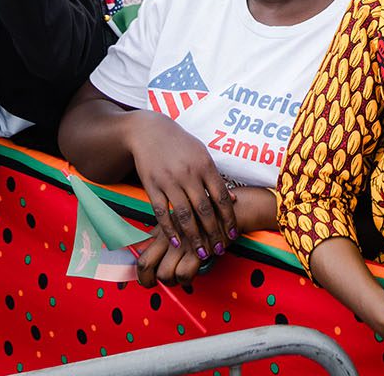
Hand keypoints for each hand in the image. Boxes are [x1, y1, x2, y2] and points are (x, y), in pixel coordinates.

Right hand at [129, 116, 236, 283]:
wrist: (150, 132)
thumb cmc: (181, 145)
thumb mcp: (202, 155)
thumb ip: (216, 177)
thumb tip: (234, 198)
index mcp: (205, 165)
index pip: (221, 196)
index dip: (229, 217)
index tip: (233, 234)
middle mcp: (188, 174)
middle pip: (204, 209)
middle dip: (213, 232)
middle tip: (219, 250)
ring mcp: (169, 180)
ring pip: (184, 214)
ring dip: (193, 237)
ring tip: (200, 252)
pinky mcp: (151, 186)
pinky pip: (162, 212)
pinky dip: (169, 229)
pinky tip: (176, 242)